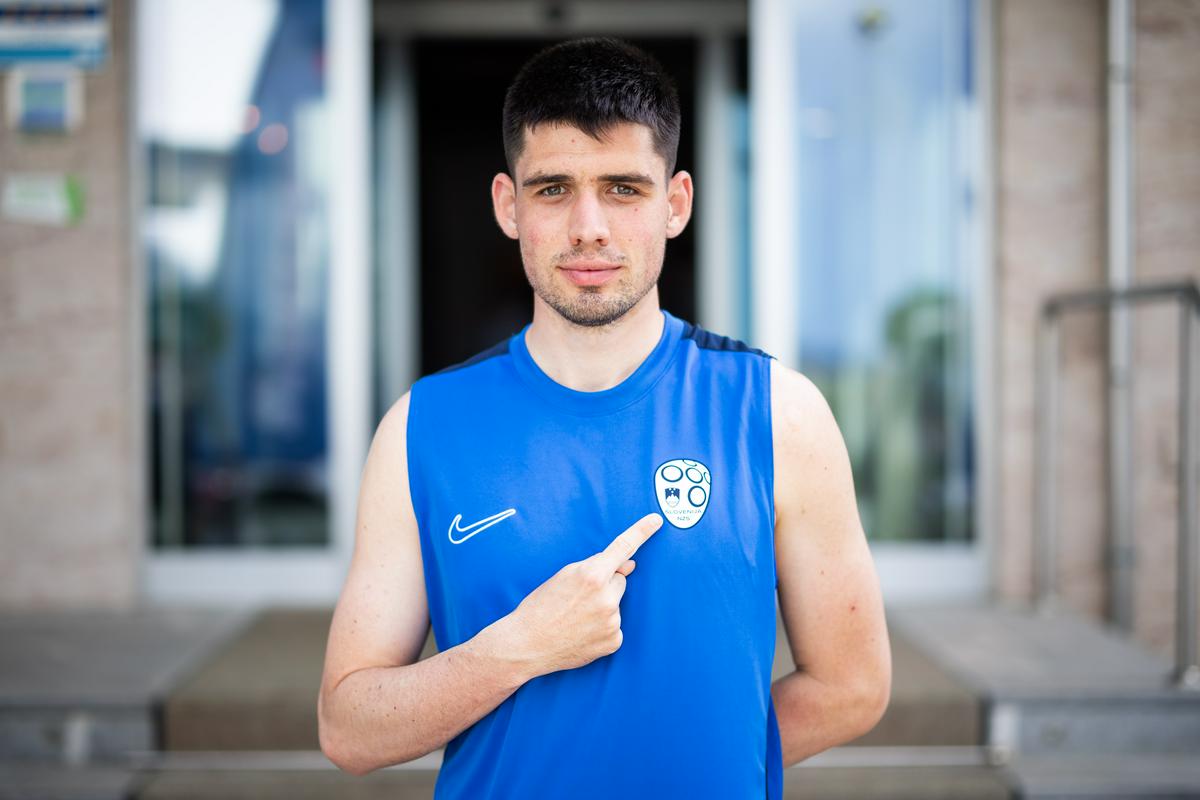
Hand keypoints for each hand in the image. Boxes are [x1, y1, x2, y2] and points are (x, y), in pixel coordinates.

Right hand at [507, 512, 663, 675]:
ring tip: (576, 618)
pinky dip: (602, 627)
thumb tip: (631, 565)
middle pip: (619, 580)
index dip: (642, 531)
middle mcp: (606, 598)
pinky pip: (615, 625)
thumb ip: (597, 566)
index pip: (623, 547)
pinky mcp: (614, 641)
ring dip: (603, 607)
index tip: (656, 520)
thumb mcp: (564, 576)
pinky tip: (582, 632)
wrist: (526, 645)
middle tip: (578, 599)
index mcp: (592, 576)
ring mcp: (612, 622)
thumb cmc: (541, 607)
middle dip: (605, 585)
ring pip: (616, 604)